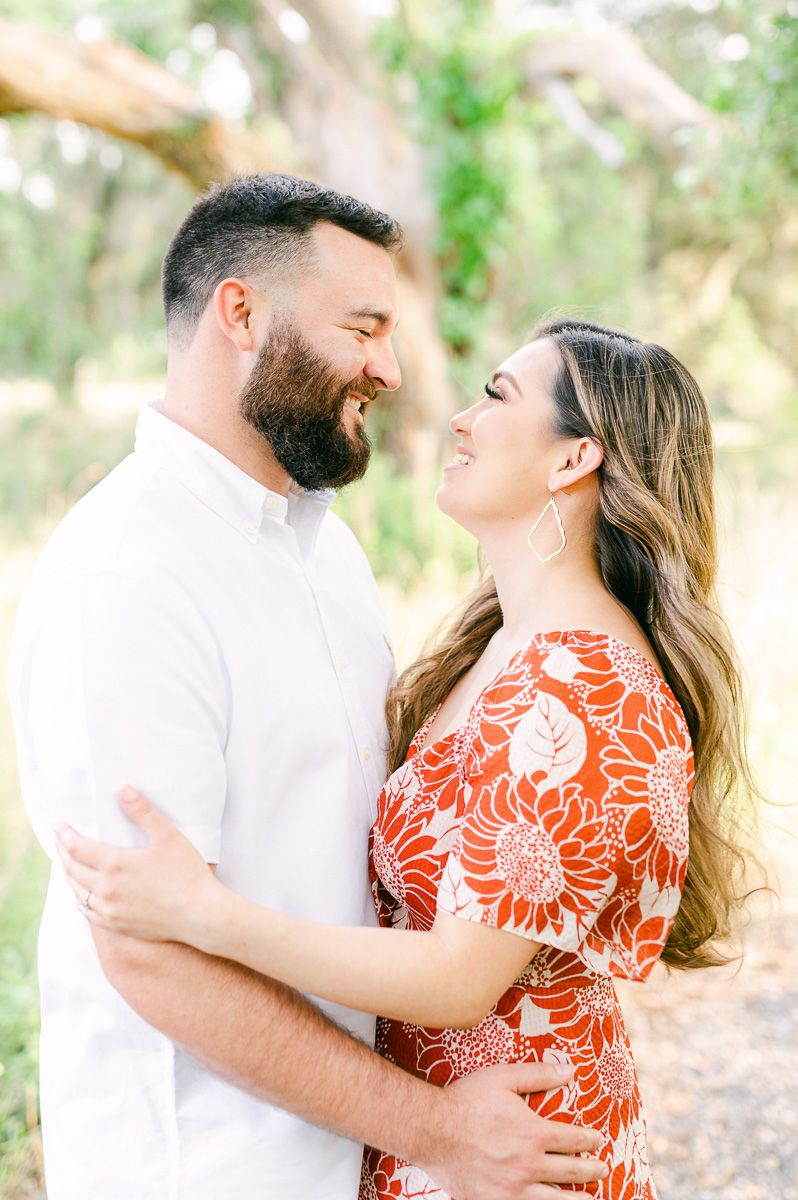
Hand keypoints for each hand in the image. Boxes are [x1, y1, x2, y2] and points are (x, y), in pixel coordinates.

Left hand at [55, 788, 220, 944]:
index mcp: (115, 864)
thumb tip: (124, 790)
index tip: (58, 826)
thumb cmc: (187, 873)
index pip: (76, 848)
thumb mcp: (168, 836)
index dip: (63, 835)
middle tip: (59, 841)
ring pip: (77, 892)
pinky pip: (88, 912)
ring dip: (69, 876)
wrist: (200, 915)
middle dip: (62, 852)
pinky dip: (80, 899)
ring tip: (69, 864)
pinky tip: (83, 894)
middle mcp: (106, 889)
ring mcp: (110, 911)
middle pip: (72, 869)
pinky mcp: (118, 926)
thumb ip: (143, 812)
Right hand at [420, 1061, 606, 1199]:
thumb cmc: (467, 1101)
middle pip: (571, 1172)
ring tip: (591, 1199)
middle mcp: (529, 1165)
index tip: (598, 1141)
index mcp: (533, 1134)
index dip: (590, 1141)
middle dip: (591, 1170)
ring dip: (578, 1199)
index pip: (573, 1140)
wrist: (432, 1131)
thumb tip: (570, 1071)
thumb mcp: (503, 1078)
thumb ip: (539, 1074)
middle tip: (602, 1169)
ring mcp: (514, 1189)